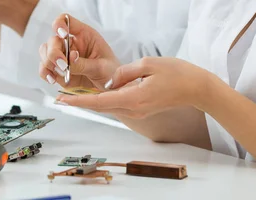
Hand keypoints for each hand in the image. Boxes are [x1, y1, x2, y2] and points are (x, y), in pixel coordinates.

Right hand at [39, 14, 119, 89]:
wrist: (112, 89)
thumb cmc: (111, 73)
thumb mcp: (102, 67)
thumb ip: (83, 64)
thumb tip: (68, 61)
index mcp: (84, 35)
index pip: (66, 21)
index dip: (59, 24)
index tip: (62, 35)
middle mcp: (71, 44)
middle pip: (52, 40)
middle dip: (53, 53)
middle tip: (63, 66)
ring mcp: (63, 58)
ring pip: (45, 53)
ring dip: (48, 63)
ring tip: (62, 74)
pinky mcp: (59, 72)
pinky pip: (45, 69)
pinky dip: (46, 74)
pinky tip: (53, 80)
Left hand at [56, 57, 215, 118]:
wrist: (196, 88)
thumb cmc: (177, 73)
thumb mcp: (148, 64)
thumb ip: (124, 72)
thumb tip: (109, 80)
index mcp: (134, 98)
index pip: (100, 101)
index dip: (79, 101)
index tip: (62, 100)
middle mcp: (134, 109)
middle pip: (100, 107)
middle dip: (79, 102)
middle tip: (59, 98)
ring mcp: (137, 111)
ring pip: (108, 106)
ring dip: (90, 102)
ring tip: (71, 95)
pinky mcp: (140, 109)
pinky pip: (117, 104)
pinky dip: (103, 100)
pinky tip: (93, 95)